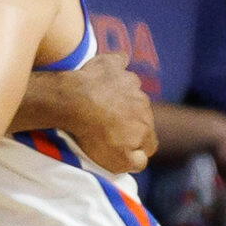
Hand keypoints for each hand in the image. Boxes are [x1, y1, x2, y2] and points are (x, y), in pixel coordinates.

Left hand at [56, 53, 155, 172]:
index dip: (136, 148)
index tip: (120, 148)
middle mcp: (144, 103)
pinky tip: (108, 73)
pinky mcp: (114, 65)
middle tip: (106, 128)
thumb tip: (142, 158)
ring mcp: (130, 82)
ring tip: (99, 105)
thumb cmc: (95, 135)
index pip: (150, 142)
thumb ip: (137, 162)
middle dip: (128, 123)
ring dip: (120, 98)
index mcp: (146, 127)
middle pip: (141, 117)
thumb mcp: (118, 162)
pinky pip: (120, 62)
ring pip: (131, 92)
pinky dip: (116, 67)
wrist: (76, 103)